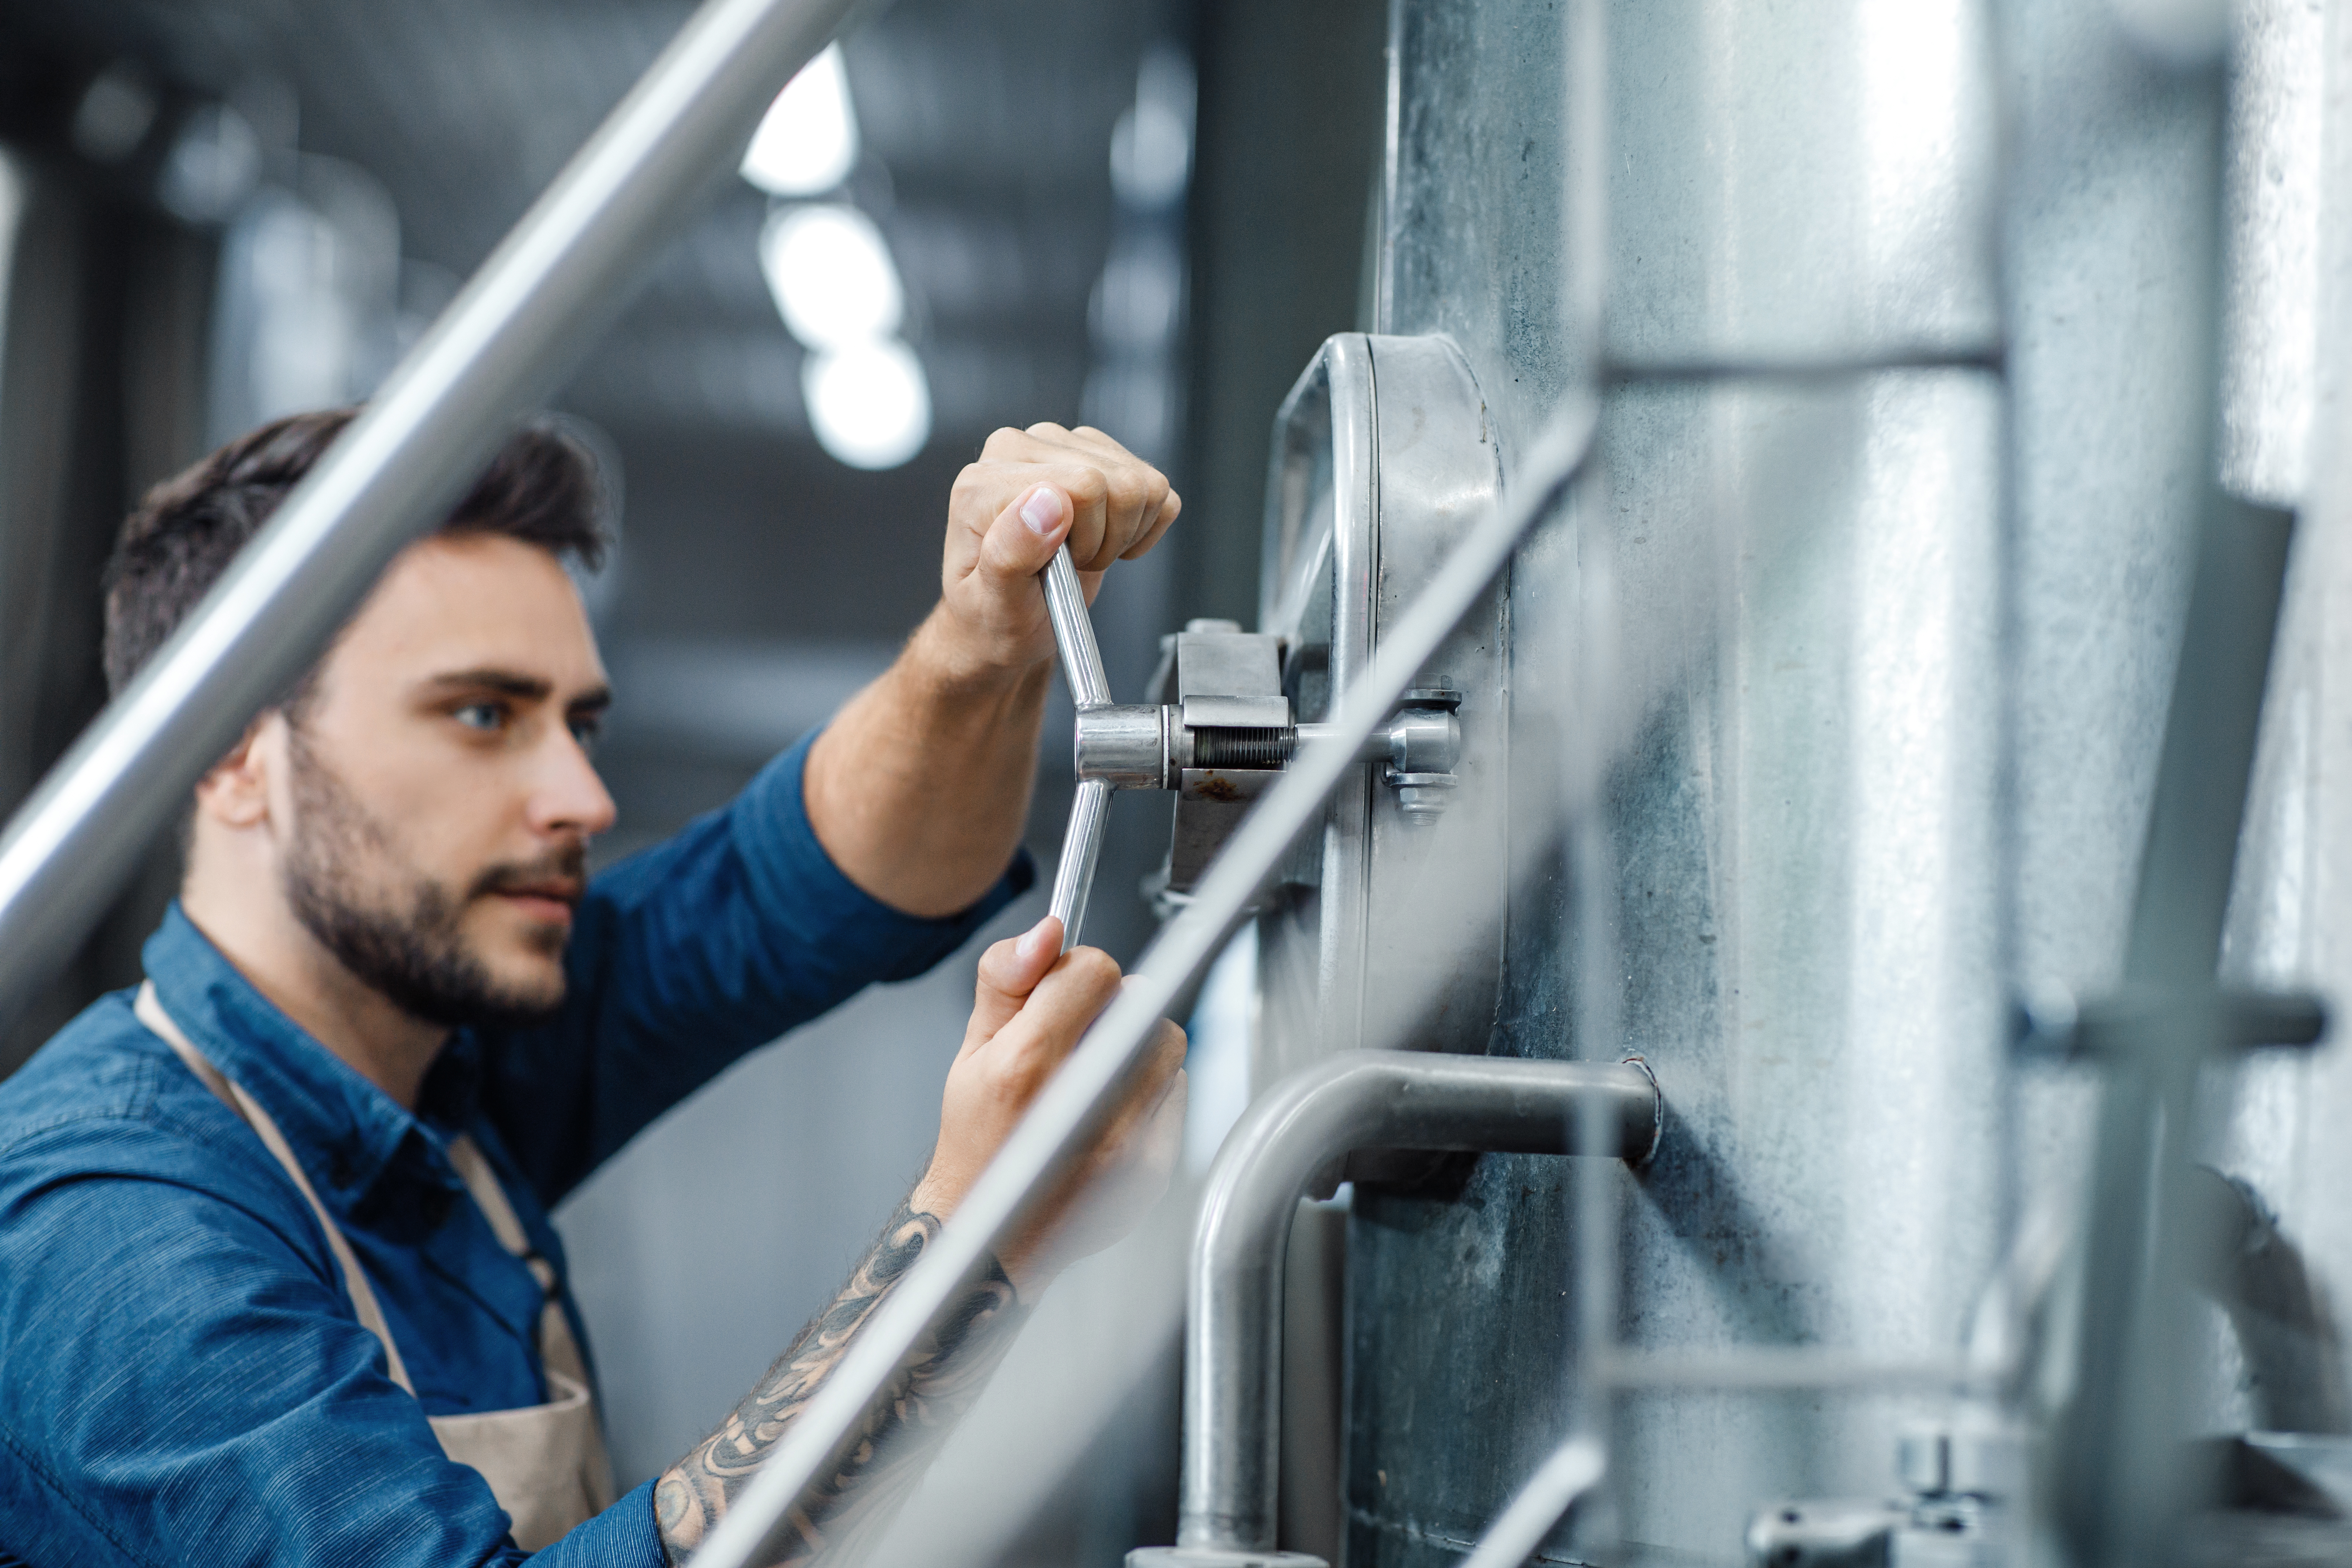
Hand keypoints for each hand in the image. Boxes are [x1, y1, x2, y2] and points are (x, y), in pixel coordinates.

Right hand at [912, 915, 1187, 1294]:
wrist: (990, 1235)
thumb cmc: (979, 1138)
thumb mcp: (972, 1049)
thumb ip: (1005, 979)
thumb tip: (1048, 930)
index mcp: (1026, 1066)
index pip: (1095, 971)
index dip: (1078, 975)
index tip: (1062, 998)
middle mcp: (1080, 1106)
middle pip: (1141, 1004)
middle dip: (1111, 1010)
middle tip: (1077, 1043)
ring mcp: (1123, 1143)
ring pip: (1167, 1043)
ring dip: (1137, 1047)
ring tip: (1095, 1078)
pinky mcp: (1153, 1170)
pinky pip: (1176, 1093)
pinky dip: (1150, 1093)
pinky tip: (1110, 1115)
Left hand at [927, 424, 1181, 680]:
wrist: (1001, 621)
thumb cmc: (993, 615)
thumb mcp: (994, 603)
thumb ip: (1010, 552)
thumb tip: (1047, 501)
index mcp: (987, 479)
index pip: (1086, 484)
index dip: (1088, 540)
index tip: (1058, 568)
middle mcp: (1021, 450)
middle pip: (1120, 482)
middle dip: (1107, 539)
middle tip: (1070, 565)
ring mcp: (1061, 446)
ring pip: (1144, 483)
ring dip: (1124, 533)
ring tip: (1083, 553)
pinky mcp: (1094, 455)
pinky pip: (1156, 488)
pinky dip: (1143, 528)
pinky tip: (1106, 541)